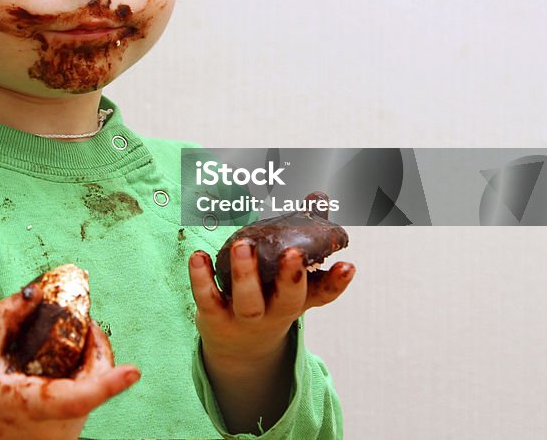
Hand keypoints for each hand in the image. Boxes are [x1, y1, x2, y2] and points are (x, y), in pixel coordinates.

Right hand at [0, 283, 139, 439]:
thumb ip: (5, 319)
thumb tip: (36, 292)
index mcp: (33, 406)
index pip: (78, 398)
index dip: (108, 385)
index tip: (133, 371)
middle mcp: (56, 427)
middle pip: (93, 380)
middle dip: (95, 346)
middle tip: (83, 322)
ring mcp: (65, 434)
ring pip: (92, 388)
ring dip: (87, 360)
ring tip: (65, 341)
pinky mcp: (68, 434)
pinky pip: (86, 398)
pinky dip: (80, 376)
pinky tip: (59, 365)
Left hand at [187, 242, 354, 431]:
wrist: (238, 349)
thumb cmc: (268, 300)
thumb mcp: (287, 278)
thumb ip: (303, 237)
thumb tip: (320, 196)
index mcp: (295, 301)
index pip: (321, 294)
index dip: (336, 282)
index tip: (348, 266)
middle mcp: (273, 313)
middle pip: (286, 300)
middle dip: (291, 278)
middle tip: (294, 252)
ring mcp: (243, 318)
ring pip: (247, 301)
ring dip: (245, 274)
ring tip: (243, 245)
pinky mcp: (214, 317)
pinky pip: (207, 298)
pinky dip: (201, 278)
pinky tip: (198, 256)